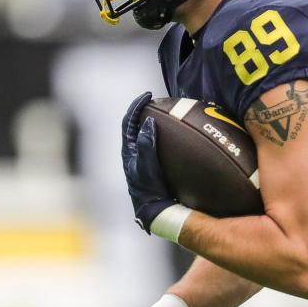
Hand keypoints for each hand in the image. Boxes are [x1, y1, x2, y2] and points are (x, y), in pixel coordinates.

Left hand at [122, 92, 175, 232]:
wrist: (154, 210)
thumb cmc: (149, 189)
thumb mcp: (146, 166)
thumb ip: (146, 144)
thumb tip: (147, 123)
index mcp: (128, 150)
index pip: (128, 121)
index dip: (136, 106)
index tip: (148, 96)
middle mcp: (134, 153)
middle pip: (136, 125)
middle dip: (145, 111)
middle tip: (158, 102)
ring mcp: (143, 159)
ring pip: (146, 134)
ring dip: (155, 122)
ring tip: (168, 113)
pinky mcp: (153, 165)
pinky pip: (157, 144)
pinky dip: (165, 135)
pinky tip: (179, 136)